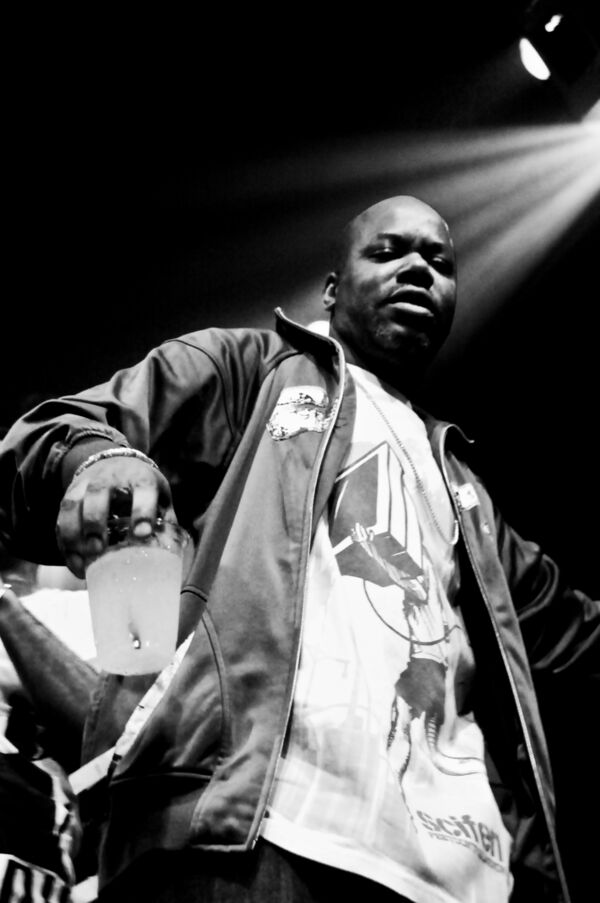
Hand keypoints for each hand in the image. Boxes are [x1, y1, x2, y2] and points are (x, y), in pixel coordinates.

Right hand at [57, 456, 174, 577]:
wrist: (113, 461)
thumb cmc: (142, 487)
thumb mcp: (159, 495)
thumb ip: (165, 520)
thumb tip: (171, 552)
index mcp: (139, 476)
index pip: (142, 489)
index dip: (142, 511)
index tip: (141, 534)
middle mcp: (109, 477)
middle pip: (97, 494)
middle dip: (95, 522)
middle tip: (98, 549)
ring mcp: (85, 485)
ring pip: (72, 506)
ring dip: (74, 535)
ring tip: (84, 562)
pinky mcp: (69, 497)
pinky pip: (61, 520)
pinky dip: (66, 544)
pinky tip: (76, 564)